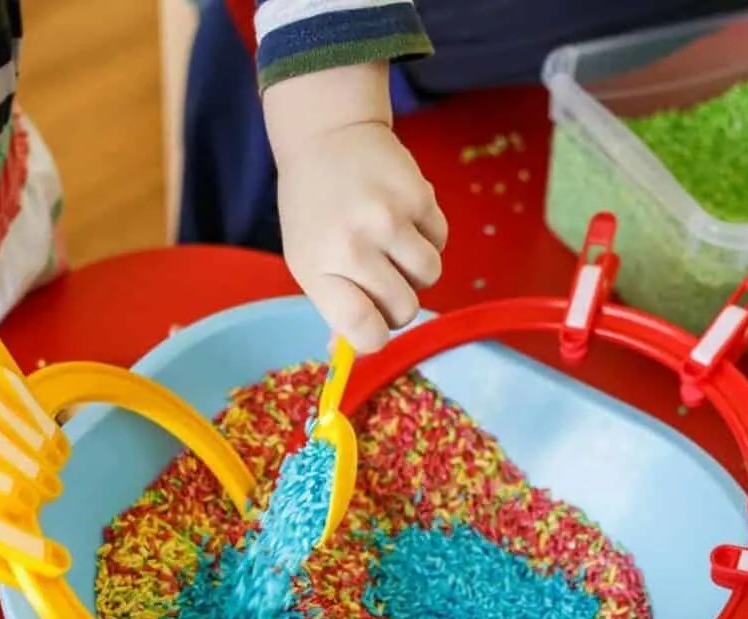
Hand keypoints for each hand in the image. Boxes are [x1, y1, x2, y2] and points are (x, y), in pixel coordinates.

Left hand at [265, 65, 447, 352]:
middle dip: (398, 302)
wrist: (327, 136)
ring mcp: (389, 218)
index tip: (372, 327)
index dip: (374, 337)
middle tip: (381, 280)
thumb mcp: (307, 260)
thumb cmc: (314, 210)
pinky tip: (403, 219)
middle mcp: (354, 244)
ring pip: (429, 276)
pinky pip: (440, 241)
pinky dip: (427, 238)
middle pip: (405, 309)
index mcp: (319, 268)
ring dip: (416, 271)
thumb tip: (352, 354)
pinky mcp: (419, 194)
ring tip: (393, 247)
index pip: (364, 330)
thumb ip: (334, 307)